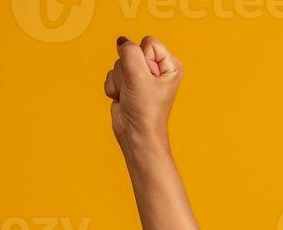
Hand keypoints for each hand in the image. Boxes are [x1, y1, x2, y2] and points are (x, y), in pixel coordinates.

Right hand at [104, 35, 180, 150]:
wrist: (135, 134)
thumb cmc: (145, 110)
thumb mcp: (138, 76)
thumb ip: (129, 52)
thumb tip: (122, 42)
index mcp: (169, 64)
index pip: (148, 43)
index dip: (141, 59)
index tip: (147, 80)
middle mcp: (157, 68)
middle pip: (131, 52)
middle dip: (128, 71)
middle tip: (136, 89)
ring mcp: (141, 76)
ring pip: (119, 63)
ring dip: (119, 80)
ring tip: (130, 95)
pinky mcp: (128, 84)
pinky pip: (112, 73)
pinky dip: (114, 87)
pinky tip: (123, 98)